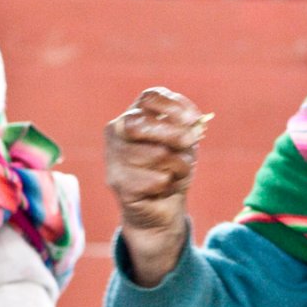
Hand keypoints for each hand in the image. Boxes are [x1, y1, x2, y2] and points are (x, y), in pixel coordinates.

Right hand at [104, 87, 205, 285]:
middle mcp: (116, 132)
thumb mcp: (183, 143)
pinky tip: (165, 187)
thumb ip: (187, 129)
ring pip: (155, 154)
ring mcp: (113, 158)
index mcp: (133, 115)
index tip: (193, 119)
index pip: (149, 98)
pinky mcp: (117, 183)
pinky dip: (169, 183)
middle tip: (189, 143)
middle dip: (173, 133)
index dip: (173, 106)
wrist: (160, 208)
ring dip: (178, 164)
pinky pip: (156, 179)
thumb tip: (193, 124)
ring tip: (177, 171)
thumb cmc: (171, 169)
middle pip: (141, 123)